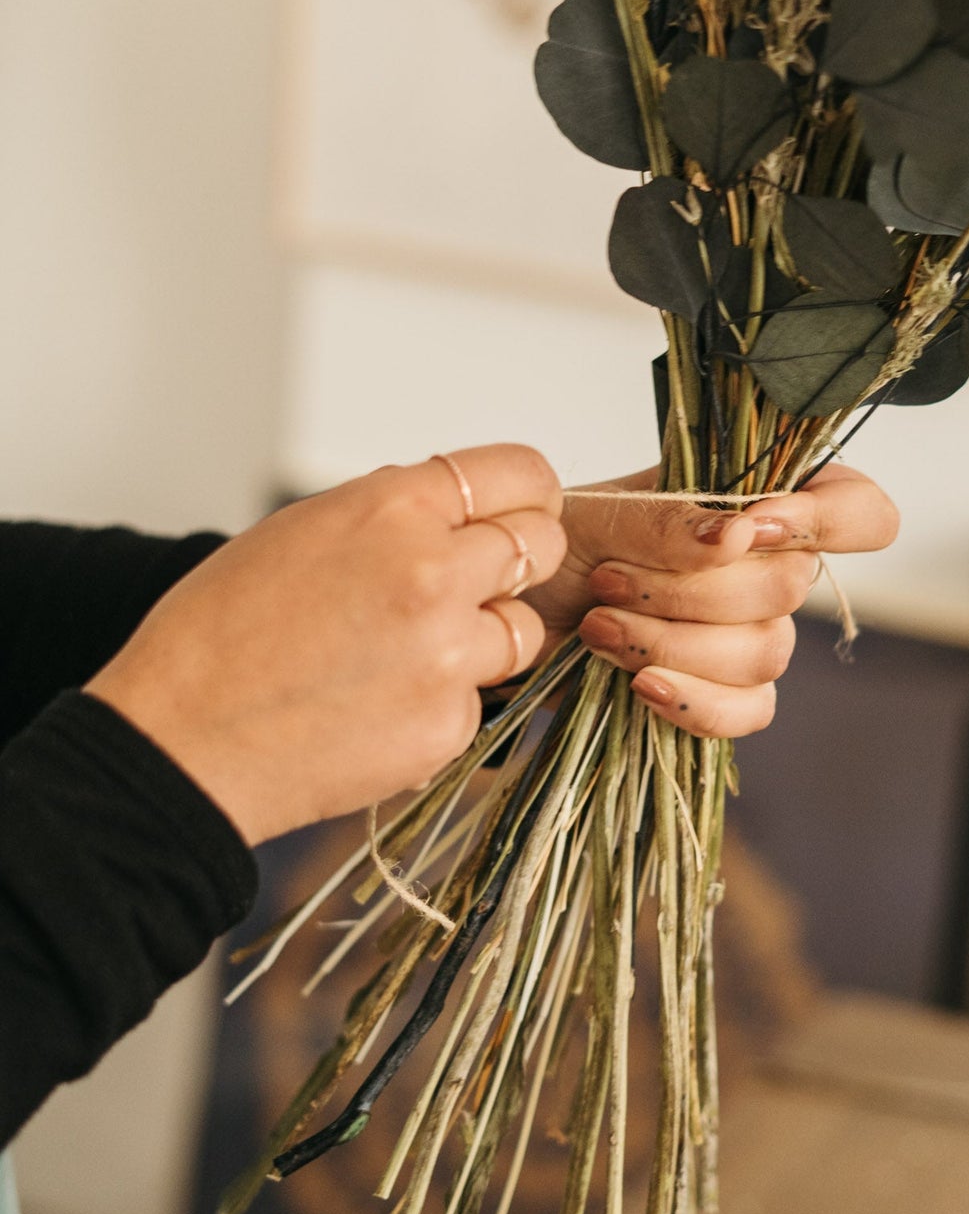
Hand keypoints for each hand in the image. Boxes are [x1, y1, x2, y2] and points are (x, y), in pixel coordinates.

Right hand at [88, 446, 566, 844]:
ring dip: (483, 636)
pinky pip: (479, 700)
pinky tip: (375, 705)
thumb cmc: (219, 633)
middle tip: (475, 584)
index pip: (521, 473)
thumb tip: (452, 512)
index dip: (527, 495)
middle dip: (517, 561)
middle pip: (541, 545)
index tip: (522, 511)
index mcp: (393, 508)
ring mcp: (447, 654)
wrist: (181, 740)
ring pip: (521, 629)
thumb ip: (390, 516)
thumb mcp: (302, 530)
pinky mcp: (448, 725)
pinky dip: (440, 702)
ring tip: (405, 653)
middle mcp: (434, 572)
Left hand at [525, 462, 899, 740]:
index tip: (750, 529)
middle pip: (792, 587)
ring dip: (672, 643)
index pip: (857, 508)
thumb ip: (669, 520)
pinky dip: (693, 702)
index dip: (828, 518)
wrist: (509, 616)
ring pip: (765, 653)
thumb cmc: (559, 549)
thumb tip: (741, 535)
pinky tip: (640, 687)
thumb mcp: (598, 516)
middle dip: (691, 590)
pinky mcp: (726, 695)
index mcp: (755, 504)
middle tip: (609, 581)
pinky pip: (750, 711)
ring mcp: (751, 637)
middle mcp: (767, 569)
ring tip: (599, 627)